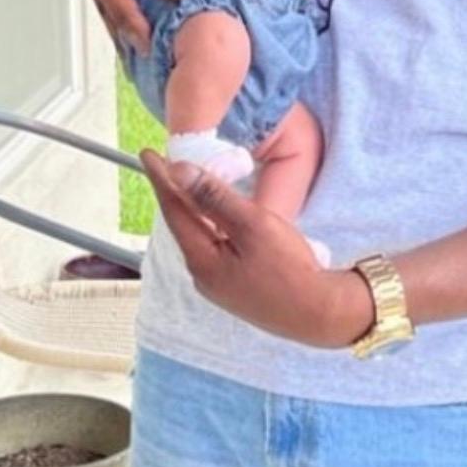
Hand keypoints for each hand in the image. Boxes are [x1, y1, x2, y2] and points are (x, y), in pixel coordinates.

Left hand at [141, 152, 373, 348]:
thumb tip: (178, 172)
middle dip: (176, 194)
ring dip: (195, 210)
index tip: (147, 153)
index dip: (161, 179)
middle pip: (184, 225)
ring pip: (200, 237)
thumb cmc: (290, 269)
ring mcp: (218, 286)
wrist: (319, 314)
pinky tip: (220, 220)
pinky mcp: (235, 289)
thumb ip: (214, 197)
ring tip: (191, 186)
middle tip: (168, 164)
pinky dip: (212, 227)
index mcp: (201, 260)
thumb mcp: (253, 225)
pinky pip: (215, 249)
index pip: (173, 210)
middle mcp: (202, 276)